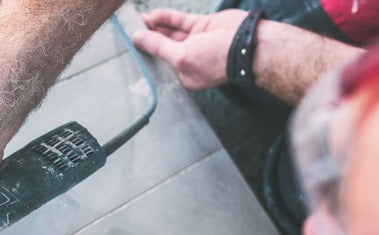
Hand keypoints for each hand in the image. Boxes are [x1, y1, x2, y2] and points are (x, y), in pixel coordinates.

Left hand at [132, 9, 248, 90]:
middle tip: (131, 29)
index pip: (159, 64)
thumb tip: (138, 39)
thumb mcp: (181, 57)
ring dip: (155, 26)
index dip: (145, 54)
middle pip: (163, 47)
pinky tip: (154, 15)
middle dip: (148, 38)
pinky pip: (181, 21)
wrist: (248, 43)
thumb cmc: (218, 60)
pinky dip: (167, 18)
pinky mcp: (202, 27)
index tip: (130, 46)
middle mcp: (189, 59)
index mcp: (184, 75)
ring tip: (139, 20)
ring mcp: (196, 42)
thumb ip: (158, 47)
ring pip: (170, 32)